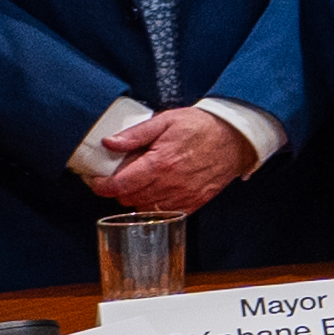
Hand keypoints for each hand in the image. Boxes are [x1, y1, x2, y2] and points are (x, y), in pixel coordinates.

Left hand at [91, 106, 263, 219]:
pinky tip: (157, 192)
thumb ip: (135, 134)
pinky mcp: (195, 202)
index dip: (102, 186)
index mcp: (160, 164)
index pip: (120, 185)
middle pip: (130, 200)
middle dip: (119, 191)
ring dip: (137, 199)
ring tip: (139, 184)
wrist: (235, 137)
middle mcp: (170, 184)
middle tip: (119, 178)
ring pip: (146, 209)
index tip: (97, 182)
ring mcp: (183, 196)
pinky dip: (156, 206)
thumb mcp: (165, 121)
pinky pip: (166, 213)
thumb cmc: (202, 126)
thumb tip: (109, 143)